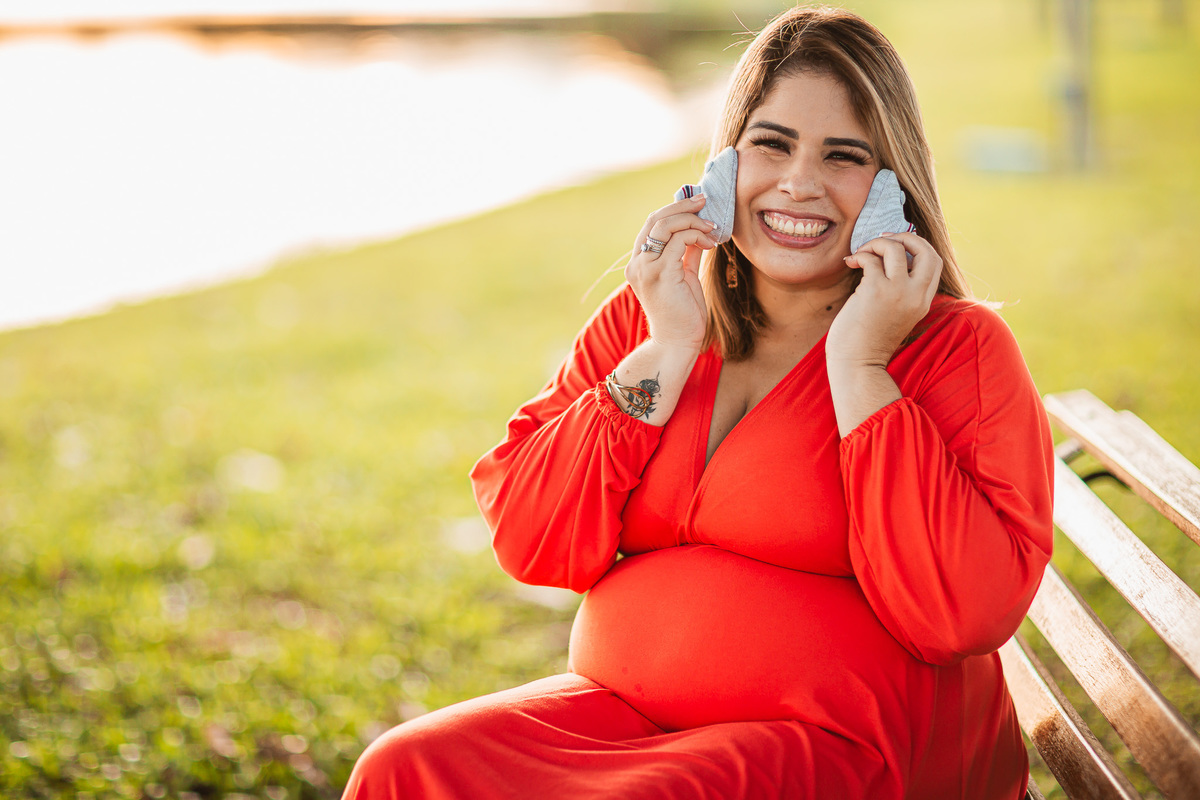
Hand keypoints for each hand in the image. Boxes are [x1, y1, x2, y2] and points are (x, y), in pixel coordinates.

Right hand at [624, 194, 718, 352]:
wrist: (678, 343)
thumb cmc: (683, 314)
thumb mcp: (684, 276)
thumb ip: (687, 253)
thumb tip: (698, 232)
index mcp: (639, 262)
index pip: (652, 224)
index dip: (674, 209)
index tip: (697, 204)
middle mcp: (637, 263)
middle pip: (656, 219)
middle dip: (683, 206)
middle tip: (705, 200)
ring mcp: (646, 268)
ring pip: (666, 225)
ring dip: (693, 220)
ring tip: (712, 226)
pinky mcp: (660, 274)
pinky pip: (680, 241)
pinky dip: (698, 235)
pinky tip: (711, 243)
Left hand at [826, 231, 942, 368]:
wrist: (858, 364)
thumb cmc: (869, 340)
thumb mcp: (896, 314)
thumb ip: (901, 292)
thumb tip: (890, 259)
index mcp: (923, 301)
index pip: (934, 260)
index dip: (917, 246)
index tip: (897, 246)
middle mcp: (915, 295)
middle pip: (924, 248)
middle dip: (904, 236)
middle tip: (882, 241)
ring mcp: (896, 292)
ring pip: (894, 248)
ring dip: (875, 243)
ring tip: (861, 253)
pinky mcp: (875, 292)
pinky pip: (870, 258)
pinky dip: (859, 255)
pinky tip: (850, 264)